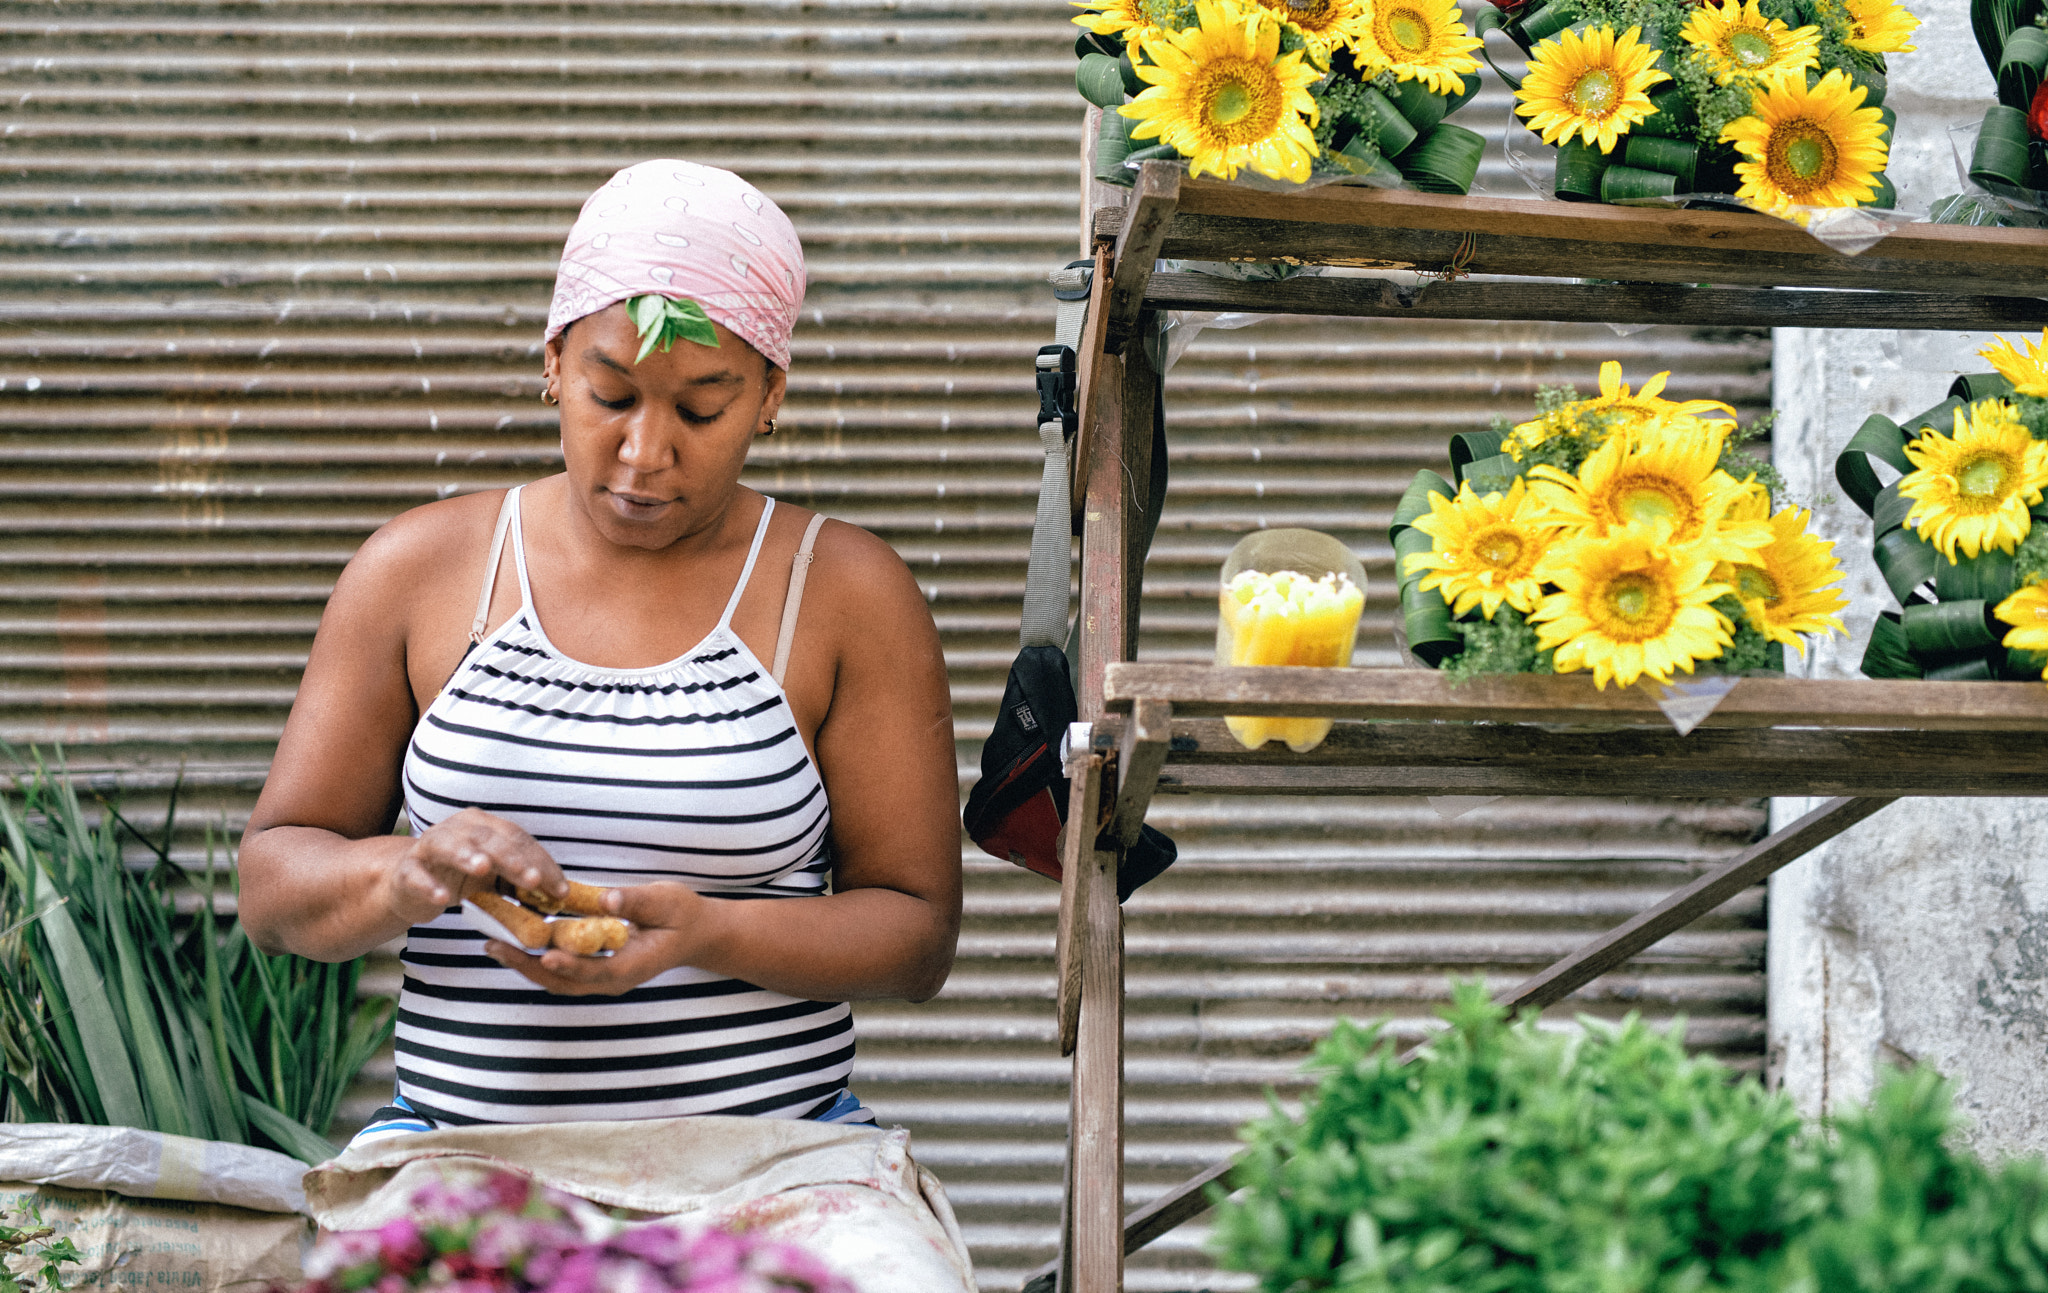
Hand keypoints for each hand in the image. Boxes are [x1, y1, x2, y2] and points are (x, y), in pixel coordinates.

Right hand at [383, 807, 568, 928]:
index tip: (560, 890)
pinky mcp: (407, 870)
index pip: (519, 839)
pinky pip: (416, 874)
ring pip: (449, 845)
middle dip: (513, 859)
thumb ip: (522, 883)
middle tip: (533, 879)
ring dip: (467, 855)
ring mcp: (429, 847)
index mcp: (485, 826)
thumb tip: (560, 898)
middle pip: (489, 838)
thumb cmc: (460, 878)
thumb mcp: (495, 879)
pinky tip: (441, 897)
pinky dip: (428, 885)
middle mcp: (458, 829)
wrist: (409, 885)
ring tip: (483, 867)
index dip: (542, 862)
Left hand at [483, 881, 714, 995]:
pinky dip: (535, 960)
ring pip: (556, 981)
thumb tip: (607, 899)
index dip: (569, 965)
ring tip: (494, 946)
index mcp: (633, 965)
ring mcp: (602, 979)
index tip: (544, 954)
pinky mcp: (594, 971)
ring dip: (524, 965)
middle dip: (527, 966)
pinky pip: (559, 971)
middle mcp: (613, 980)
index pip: (596, 971)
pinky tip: (515, 943)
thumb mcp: (666, 901)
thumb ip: (636, 901)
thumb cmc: (682, 916)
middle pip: (564, 982)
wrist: (695, 935)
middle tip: (495, 946)